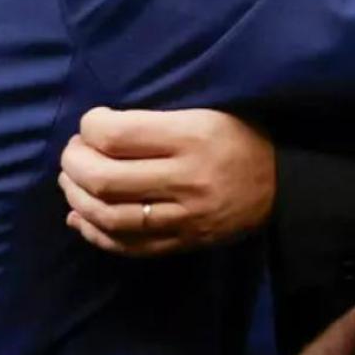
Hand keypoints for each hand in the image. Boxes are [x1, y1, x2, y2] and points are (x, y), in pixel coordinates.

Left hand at [58, 107, 275, 256]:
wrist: (284, 184)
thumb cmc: (240, 135)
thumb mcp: (208, 109)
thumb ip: (156, 117)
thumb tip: (96, 130)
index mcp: (194, 136)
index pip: (118, 136)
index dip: (90, 127)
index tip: (90, 122)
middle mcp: (187, 179)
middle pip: (106, 179)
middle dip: (74, 164)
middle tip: (72, 152)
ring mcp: (185, 217)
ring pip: (111, 216)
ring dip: (77, 199)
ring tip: (71, 182)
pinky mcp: (184, 242)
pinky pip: (128, 246)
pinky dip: (95, 233)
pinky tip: (80, 218)